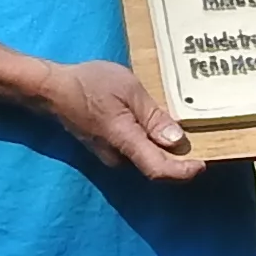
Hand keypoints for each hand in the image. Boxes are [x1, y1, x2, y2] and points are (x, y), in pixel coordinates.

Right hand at [48, 59, 201, 181]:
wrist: (52, 90)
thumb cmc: (89, 84)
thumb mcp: (128, 89)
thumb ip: (153, 116)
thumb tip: (177, 141)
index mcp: (124, 140)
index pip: (158, 169)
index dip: (183, 172)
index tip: (202, 164)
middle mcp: (117, 156)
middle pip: (156, 167)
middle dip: (180, 160)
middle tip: (203, 143)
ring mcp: (110, 155)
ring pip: (146, 159)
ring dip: (166, 151)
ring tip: (186, 131)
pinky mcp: (108, 149)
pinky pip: (136, 152)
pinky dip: (152, 145)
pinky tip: (160, 127)